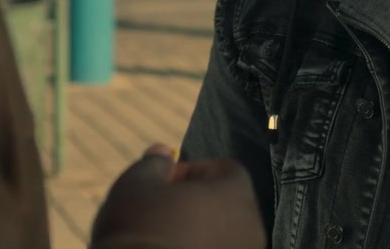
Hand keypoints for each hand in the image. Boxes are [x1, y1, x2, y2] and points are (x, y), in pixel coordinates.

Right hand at [90, 145, 266, 248]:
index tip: (166, 181)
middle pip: (227, 203)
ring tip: (164, 236)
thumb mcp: (138, 184)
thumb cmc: (140, 229)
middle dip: (196, 201)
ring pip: (223, 234)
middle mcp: (251, 228)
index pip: (227, 169)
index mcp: (236, 196)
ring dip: (198, 230)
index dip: (194, 170)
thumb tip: (162, 152)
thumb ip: (155, 163)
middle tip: (161, 209)